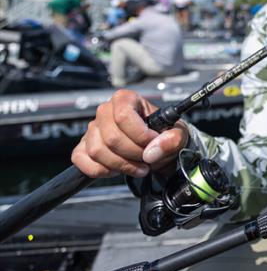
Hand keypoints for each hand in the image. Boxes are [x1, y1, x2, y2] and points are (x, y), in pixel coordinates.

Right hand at [71, 90, 188, 177]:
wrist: (156, 149)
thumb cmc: (163, 136)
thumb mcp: (178, 134)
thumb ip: (173, 139)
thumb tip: (152, 151)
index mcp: (126, 99)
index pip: (124, 116)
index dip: (140, 135)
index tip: (153, 143)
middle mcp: (105, 111)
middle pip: (111, 137)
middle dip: (133, 154)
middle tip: (147, 159)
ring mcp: (92, 130)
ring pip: (98, 151)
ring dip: (121, 165)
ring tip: (138, 165)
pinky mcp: (83, 148)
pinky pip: (83, 161)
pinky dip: (102, 171)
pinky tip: (118, 169)